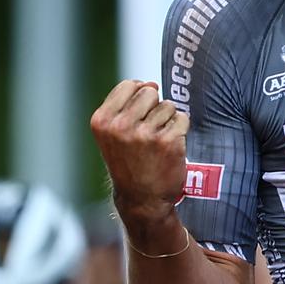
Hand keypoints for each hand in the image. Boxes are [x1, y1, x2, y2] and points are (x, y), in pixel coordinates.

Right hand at [90, 81, 190, 245]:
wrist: (142, 200)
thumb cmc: (129, 163)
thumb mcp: (113, 133)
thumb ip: (127, 104)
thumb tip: (151, 83)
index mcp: (102, 121)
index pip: (129, 85)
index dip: (139, 96)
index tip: (138, 118)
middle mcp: (121, 126)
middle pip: (150, 91)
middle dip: (154, 108)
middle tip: (148, 134)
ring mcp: (145, 134)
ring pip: (168, 105)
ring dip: (168, 121)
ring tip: (157, 143)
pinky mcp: (168, 141)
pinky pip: (182, 118)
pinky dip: (180, 131)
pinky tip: (169, 148)